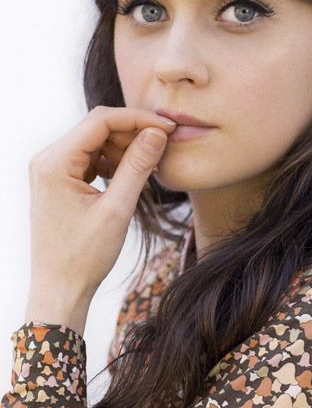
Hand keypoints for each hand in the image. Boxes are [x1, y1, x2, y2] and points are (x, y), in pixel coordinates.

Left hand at [27, 105, 176, 302]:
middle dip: (132, 132)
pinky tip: (130, 176)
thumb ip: (137, 167)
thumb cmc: (84, 256)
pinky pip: (90, 158)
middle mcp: (47, 160)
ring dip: (124, 147)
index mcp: (54, 163)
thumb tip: (157, 133)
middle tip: (164, 145)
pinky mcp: (59, 180)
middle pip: (97, 128)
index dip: (137, 119)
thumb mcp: (117, 209)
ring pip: (95, 141)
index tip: (167, 127)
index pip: (100, 121)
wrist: (61, 289)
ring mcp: (51, 170)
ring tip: (149, 165)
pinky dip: (113, 161)